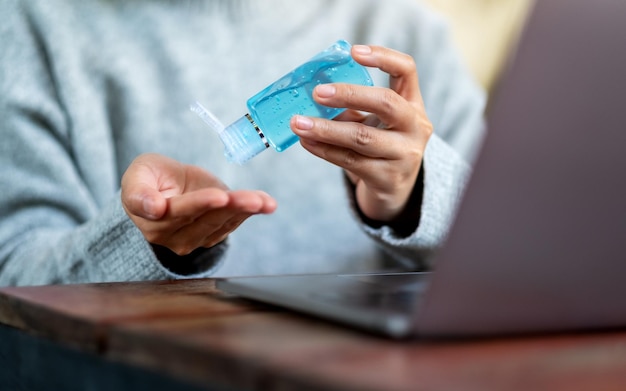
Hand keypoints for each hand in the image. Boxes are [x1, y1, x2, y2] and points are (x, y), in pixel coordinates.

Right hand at [121, 153, 275, 254]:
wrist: (163, 186)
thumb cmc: (149, 178)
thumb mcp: (136, 175)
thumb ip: (138, 192)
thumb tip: (153, 208)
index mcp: (153, 221)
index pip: (179, 212)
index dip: (200, 204)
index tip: (219, 196)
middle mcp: (175, 236)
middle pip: (207, 219)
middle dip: (232, 207)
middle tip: (252, 199)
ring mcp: (196, 238)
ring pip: (224, 222)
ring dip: (246, 210)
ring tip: (264, 202)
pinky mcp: (215, 233)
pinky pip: (235, 221)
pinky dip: (252, 211)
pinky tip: (267, 203)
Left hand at [290, 44, 431, 222]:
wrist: (393, 191)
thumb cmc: (379, 147)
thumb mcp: (373, 122)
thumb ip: (351, 106)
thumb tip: (313, 93)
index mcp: (413, 104)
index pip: (407, 70)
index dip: (383, 57)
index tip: (354, 51)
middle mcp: (415, 127)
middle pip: (386, 103)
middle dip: (349, 94)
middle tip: (317, 92)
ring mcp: (404, 155)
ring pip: (362, 137)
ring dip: (325, 129)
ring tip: (298, 122)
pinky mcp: (387, 179)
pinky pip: (350, 161)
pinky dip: (324, 150)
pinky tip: (306, 141)